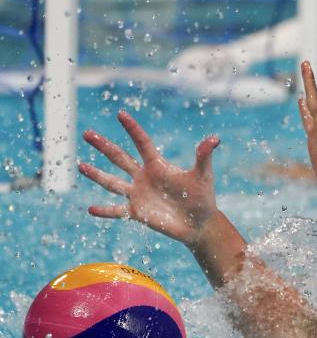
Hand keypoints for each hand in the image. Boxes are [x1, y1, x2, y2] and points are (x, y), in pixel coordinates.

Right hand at [79, 110, 220, 247]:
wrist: (200, 223)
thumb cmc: (202, 197)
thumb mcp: (203, 176)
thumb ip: (204, 157)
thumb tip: (214, 139)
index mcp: (157, 165)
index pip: (142, 143)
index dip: (132, 129)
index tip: (121, 114)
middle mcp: (144, 177)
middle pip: (119, 158)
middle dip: (103, 146)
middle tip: (87, 133)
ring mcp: (138, 194)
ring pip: (112, 182)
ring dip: (96, 175)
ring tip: (80, 166)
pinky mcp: (137, 213)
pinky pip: (117, 211)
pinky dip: (105, 211)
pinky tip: (90, 209)